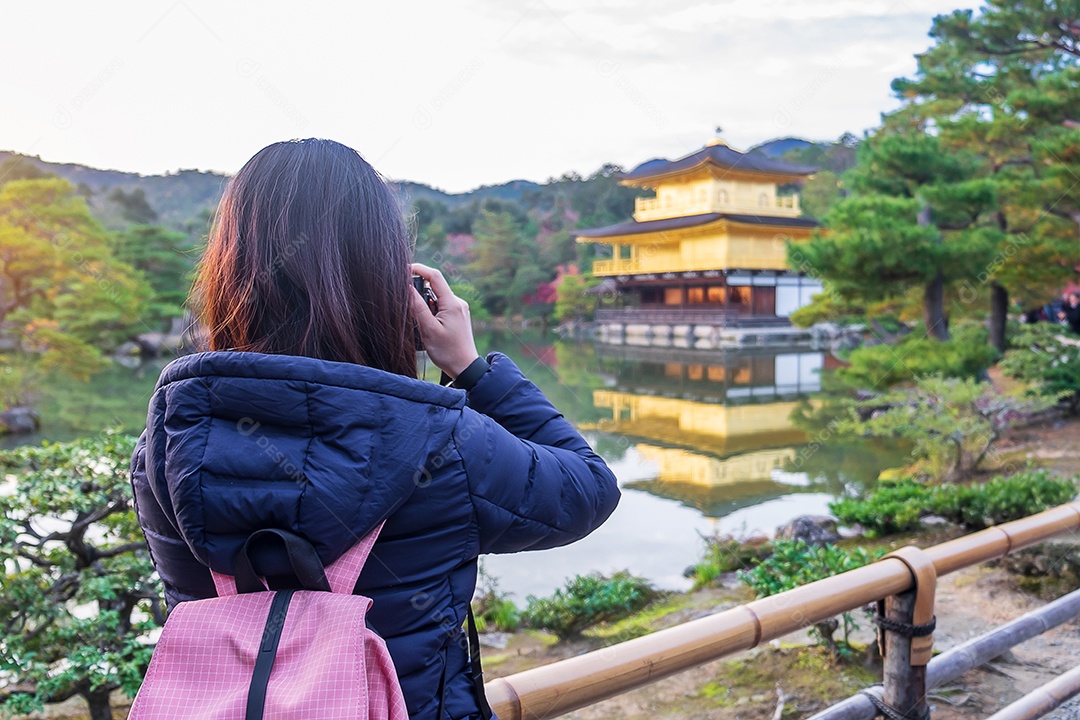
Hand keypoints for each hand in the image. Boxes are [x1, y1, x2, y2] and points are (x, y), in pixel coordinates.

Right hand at [409, 263, 480, 378]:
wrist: (465, 368)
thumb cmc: (447, 352)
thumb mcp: (428, 329)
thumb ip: (418, 307)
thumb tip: (407, 287)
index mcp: (452, 304)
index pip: (434, 276)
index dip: (418, 269)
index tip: (404, 269)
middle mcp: (458, 303)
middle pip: (435, 286)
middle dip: (419, 291)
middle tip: (409, 305)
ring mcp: (459, 309)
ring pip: (437, 297)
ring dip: (425, 304)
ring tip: (422, 323)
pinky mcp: (458, 316)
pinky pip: (442, 306)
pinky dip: (431, 310)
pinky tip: (428, 325)